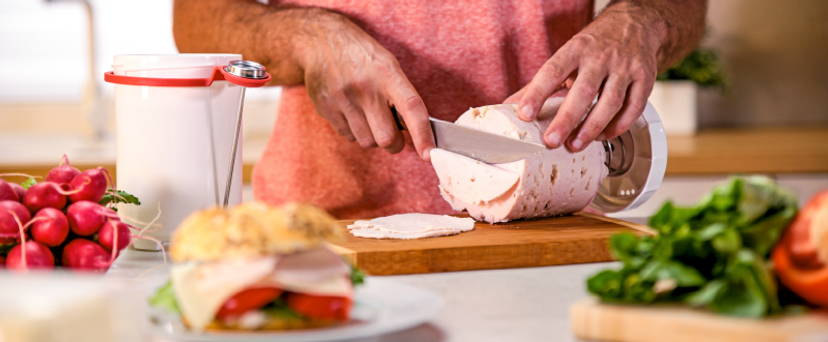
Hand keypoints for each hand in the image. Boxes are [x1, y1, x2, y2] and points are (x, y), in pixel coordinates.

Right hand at [299, 13, 434, 159]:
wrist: (321, 41)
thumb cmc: (362, 56)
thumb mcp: (388, 66)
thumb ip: (401, 96)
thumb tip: (413, 130)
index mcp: (388, 75)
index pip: (411, 108)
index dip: (422, 135)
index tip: (429, 153)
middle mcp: (366, 89)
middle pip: (386, 138)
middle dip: (394, 144)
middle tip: (393, 135)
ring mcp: (343, 100)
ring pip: (367, 142)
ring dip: (372, 137)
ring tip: (368, 117)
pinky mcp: (326, 108)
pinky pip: (348, 137)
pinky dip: (354, 132)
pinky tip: (352, 113)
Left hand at [510, 3, 664, 151]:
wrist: (634, 24)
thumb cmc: (593, 46)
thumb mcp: (565, 56)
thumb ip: (539, 82)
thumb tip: (508, 104)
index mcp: (576, 49)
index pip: (552, 71)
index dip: (537, 93)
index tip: (524, 115)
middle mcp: (601, 57)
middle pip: (583, 90)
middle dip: (566, 119)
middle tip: (551, 141)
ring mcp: (625, 67)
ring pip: (611, 101)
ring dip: (592, 127)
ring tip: (576, 145)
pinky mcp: (645, 78)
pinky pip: (634, 107)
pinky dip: (619, 126)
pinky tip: (604, 136)